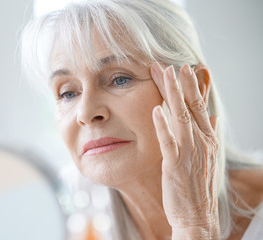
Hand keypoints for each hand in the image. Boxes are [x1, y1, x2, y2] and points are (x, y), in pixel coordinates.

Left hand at [150, 63, 219, 238]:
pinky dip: (162, 125)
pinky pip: (168, 141)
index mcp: (208, 139)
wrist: (197, 216)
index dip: (191, 87)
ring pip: (180, 117)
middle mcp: (201, 142)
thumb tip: (215, 117)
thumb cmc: (198, 187)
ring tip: (164, 75)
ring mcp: (189, 152)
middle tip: (170, 64)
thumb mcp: (209, 158)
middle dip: (180, 84)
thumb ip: (210, 135)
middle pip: (190, 106)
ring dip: (172, 94)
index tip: (183, 69)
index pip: (199, 107)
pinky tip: (155, 109)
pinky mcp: (175, 164)